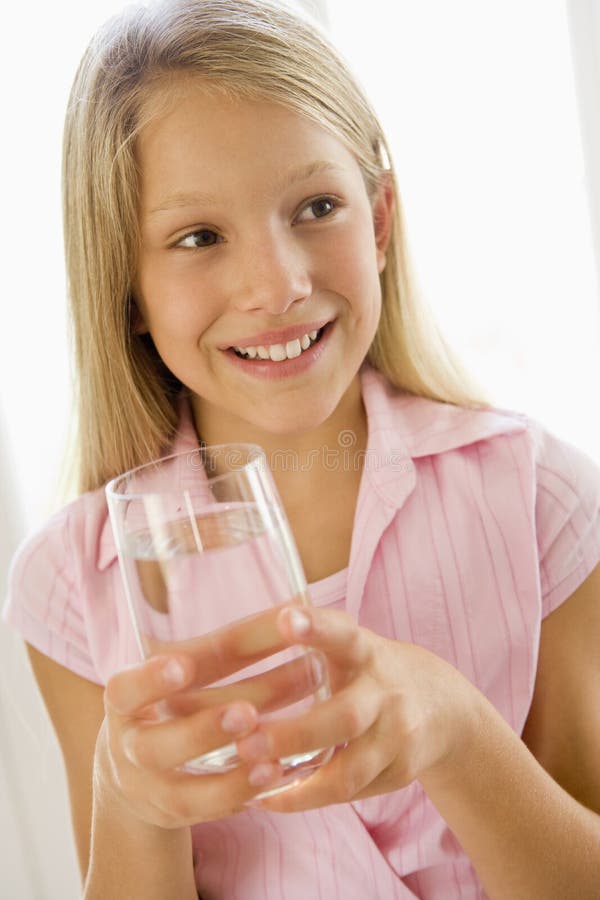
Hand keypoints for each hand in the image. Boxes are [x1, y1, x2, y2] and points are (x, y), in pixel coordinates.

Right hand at [95, 612, 305, 828]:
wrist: (136, 767)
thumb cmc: (173, 696)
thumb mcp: (179, 670)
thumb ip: (219, 649)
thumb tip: (296, 609)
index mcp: (123, 698)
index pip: (128, 688)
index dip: (152, 678)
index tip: (181, 664)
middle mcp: (130, 745)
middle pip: (159, 744)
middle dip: (206, 728)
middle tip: (249, 712)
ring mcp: (151, 786)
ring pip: (184, 788)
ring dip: (231, 773)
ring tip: (274, 755)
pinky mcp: (176, 812)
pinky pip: (208, 811)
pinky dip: (241, 794)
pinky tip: (275, 775)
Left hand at [235, 605, 483, 811]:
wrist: (444, 707)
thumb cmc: (369, 671)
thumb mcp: (350, 646)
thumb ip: (309, 641)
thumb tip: (223, 644)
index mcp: (366, 651)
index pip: (342, 634)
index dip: (315, 626)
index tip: (284, 618)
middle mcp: (386, 692)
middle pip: (343, 717)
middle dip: (294, 734)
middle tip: (245, 741)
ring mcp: (398, 736)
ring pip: (349, 769)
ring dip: (299, 782)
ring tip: (251, 786)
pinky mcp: (399, 772)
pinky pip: (349, 792)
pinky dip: (308, 798)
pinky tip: (269, 799)